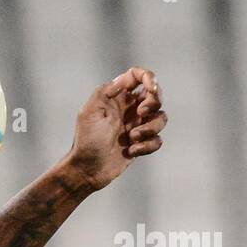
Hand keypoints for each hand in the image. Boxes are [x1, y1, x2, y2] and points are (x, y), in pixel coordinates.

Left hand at [63, 65, 166, 191]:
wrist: (86, 170)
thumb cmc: (86, 141)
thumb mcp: (89, 112)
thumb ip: (105, 91)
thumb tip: (123, 80)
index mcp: (116, 98)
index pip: (137, 77)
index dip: (149, 78)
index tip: (151, 89)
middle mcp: (129, 109)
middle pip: (156, 95)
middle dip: (154, 102)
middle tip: (141, 113)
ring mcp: (136, 126)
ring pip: (160, 118)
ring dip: (150, 128)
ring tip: (131, 138)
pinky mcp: (141, 143)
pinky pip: (157, 140)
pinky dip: (147, 146)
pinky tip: (130, 151)